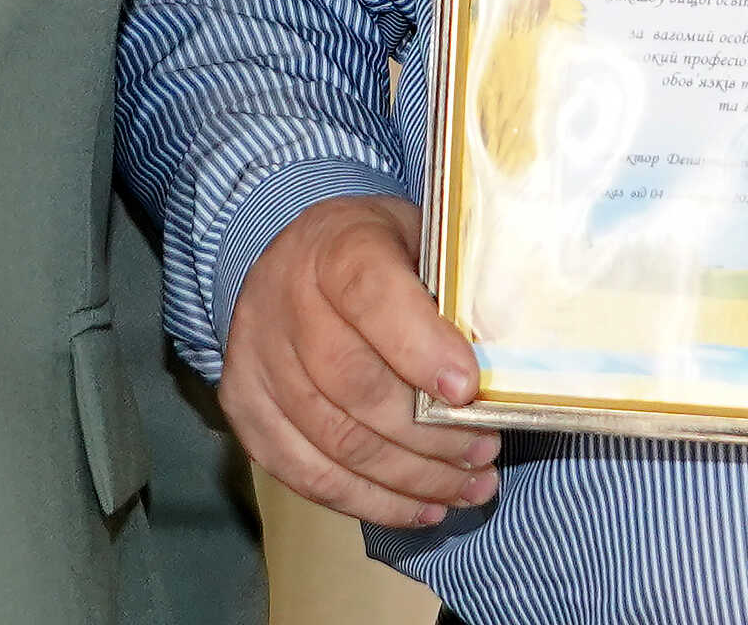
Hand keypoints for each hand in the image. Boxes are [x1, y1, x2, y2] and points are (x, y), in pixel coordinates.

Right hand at [221, 194, 501, 528]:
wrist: (293, 253)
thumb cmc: (377, 253)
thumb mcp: (420, 240)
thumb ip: (453, 293)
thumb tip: (503, 365)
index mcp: (335, 247)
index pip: (370, 297)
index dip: (420, 347)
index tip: (468, 390)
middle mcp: (283, 300)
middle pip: (353, 385)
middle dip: (429, 434)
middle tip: (484, 451)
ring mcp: (255, 358)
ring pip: (333, 440)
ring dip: (409, 478)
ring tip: (466, 487)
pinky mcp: (244, 407)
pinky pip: (305, 473)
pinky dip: (368, 502)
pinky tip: (420, 507)